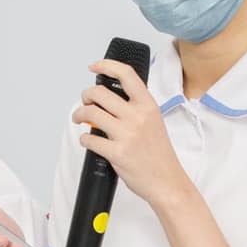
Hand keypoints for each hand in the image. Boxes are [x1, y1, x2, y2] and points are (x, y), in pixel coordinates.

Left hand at [74, 60, 188, 208]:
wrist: (167, 181)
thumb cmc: (159, 154)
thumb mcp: (154, 121)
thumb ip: (136, 108)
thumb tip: (110, 99)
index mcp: (148, 105)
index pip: (126, 74)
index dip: (106, 65)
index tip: (95, 67)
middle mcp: (137, 116)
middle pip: (99, 93)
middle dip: (86, 96)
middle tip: (85, 102)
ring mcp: (127, 134)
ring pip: (90, 113)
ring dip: (79, 115)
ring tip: (80, 119)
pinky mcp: (117, 152)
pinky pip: (89, 139)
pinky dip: (84, 139)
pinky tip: (89, 141)